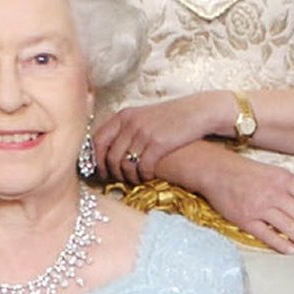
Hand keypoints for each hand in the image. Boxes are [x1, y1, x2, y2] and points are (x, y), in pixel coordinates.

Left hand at [97, 96, 226, 182]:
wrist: (198, 112)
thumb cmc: (170, 118)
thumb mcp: (143, 117)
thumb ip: (126, 130)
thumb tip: (108, 151)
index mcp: (124, 115)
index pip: (98, 140)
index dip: (96, 159)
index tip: (100, 172)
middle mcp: (131, 123)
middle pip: (109, 156)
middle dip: (112, 173)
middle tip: (118, 181)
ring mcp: (144, 133)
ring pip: (125, 165)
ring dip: (128, 177)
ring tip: (135, 180)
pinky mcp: (158, 144)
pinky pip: (142, 168)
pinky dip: (143, 176)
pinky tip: (148, 177)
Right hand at [201, 151, 293, 254]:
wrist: (217, 171)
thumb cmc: (247, 173)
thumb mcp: (275, 174)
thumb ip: (292, 190)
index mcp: (286, 179)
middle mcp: (276, 193)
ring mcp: (260, 207)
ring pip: (290, 228)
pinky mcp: (245, 219)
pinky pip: (267, 235)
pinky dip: (281, 244)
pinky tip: (293, 252)